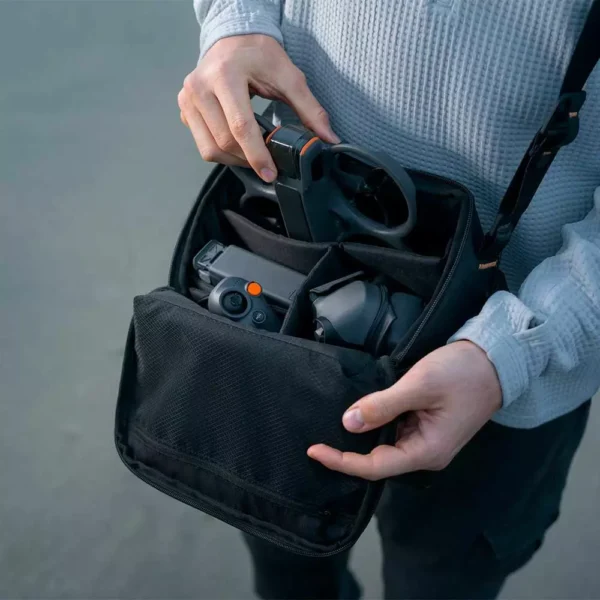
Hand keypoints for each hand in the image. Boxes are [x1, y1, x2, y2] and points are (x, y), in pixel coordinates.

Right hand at [178, 34, 339, 180]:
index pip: (240, 127)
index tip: (270, 173)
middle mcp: (199, 87)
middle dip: (248, 159)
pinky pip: (202, 143)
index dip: (257, 155)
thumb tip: (327, 138)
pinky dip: (221, 151)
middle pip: (224, 142)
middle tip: (267, 163)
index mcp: (225, 75)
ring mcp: (188, 99)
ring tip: (252, 155)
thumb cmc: (259, 55)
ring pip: (209, 149)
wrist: (234, 38)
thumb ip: (310, 109)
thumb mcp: (289, 76)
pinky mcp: (184, 109)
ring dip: (234, 160)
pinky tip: (237, 144)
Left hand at [308, 341, 501, 479]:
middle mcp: (425, 453)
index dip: (342, 462)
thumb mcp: (419, 386)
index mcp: (427, 451)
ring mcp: (427, 441)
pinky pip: (394, 431)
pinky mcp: (426, 427)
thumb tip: (348, 423)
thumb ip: (383, 405)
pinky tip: (358, 415)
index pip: (375, 467)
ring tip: (329, 429)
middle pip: (378, 461)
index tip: (314, 450)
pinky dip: (375, 424)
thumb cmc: (461, 373)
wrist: (494, 361)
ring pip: (385, 446)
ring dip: (361, 438)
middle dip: (348, 453)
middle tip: (316, 441)